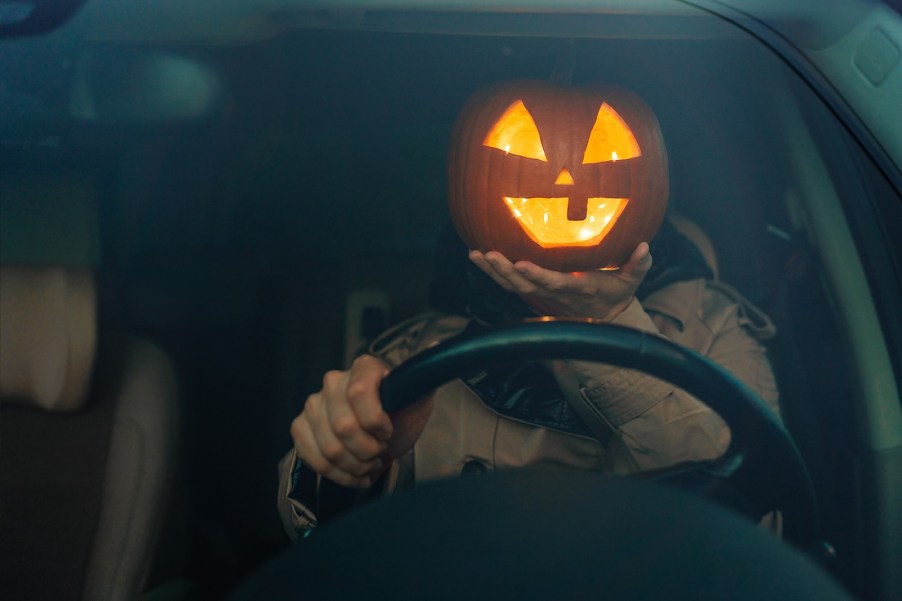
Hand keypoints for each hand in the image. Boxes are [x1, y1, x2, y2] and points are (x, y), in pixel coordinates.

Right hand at [291, 355, 432, 487]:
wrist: (383, 431)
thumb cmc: (400, 412)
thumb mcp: (418, 397)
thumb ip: (423, 375)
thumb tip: (435, 346)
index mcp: (363, 368)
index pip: (360, 392)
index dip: (375, 420)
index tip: (389, 432)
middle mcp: (334, 381)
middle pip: (343, 426)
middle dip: (367, 450)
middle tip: (380, 453)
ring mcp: (314, 404)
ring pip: (329, 447)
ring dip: (355, 466)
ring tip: (369, 465)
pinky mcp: (301, 426)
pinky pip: (312, 457)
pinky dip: (337, 474)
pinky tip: (353, 472)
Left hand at [469, 243, 652, 321]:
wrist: (601, 319)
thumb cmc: (616, 292)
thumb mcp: (631, 281)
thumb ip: (637, 264)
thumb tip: (645, 246)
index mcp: (577, 290)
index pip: (555, 283)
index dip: (538, 276)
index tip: (522, 264)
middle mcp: (554, 295)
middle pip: (526, 286)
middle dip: (506, 272)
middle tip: (489, 254)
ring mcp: (540, 296)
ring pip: (512, 286)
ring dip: (492, 271)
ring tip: (474, 254)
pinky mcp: (531, 292)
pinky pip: (508, 283)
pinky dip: (491, 271)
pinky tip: (475, 254)